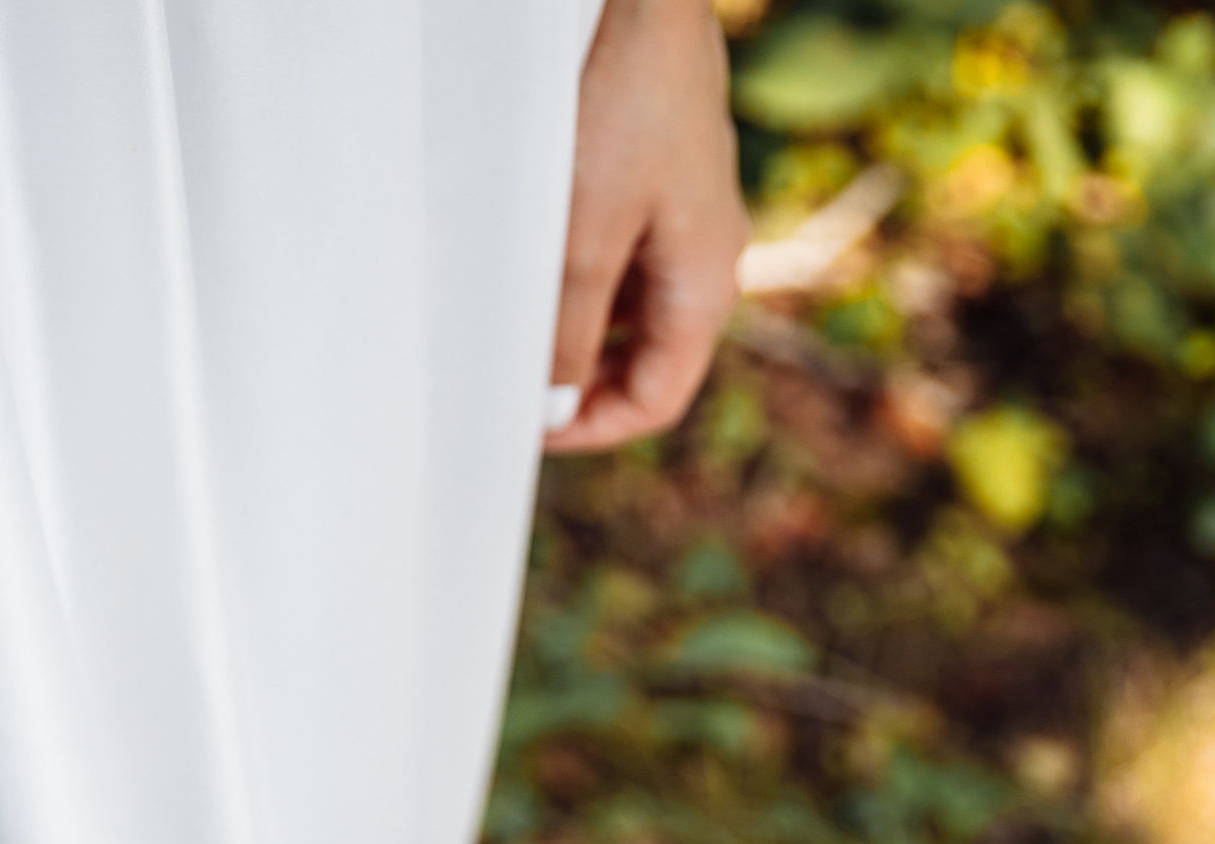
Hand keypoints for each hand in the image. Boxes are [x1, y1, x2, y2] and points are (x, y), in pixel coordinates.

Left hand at [545, 0, 749, 454]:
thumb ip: (571, 331)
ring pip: (625, 308)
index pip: (657, 399)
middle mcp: (704, 258)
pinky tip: (527, 268)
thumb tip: (555, 410)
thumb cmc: (621, 105)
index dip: (589, 429)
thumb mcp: (585, 235)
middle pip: (644, 359)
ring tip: (509, 331)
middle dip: (578, 383)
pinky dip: (573, 279)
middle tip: (508, 387)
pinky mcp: (653, 179)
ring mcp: (682, 217)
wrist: (642, 0)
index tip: (522, 430)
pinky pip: (617, 256)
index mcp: (705, 285)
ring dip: (570, 329)